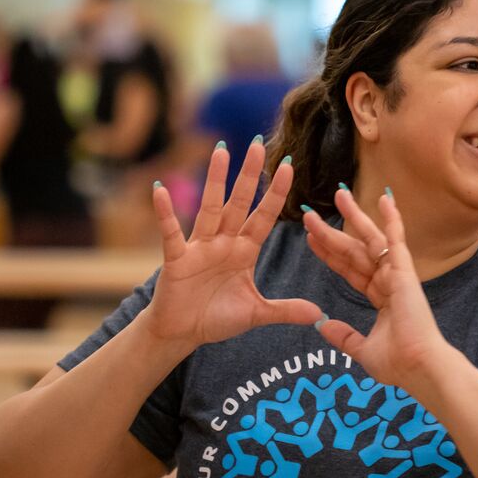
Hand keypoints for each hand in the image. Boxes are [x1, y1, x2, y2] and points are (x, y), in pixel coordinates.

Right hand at [142, 141, 322, 350]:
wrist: (182, 333)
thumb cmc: (216, 318)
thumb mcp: (255, 314)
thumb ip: (285, 310)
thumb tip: (318, 314)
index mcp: (244, 251)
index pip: (264, 217)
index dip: (276, 193)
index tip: (289, 166)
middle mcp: (223, 242)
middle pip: (239, 203)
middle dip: (249, 175)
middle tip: (258, 144)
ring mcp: (199, 248)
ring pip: (210, 208)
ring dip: (215, 180)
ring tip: (221, 151)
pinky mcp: (176, 259)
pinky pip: (171, 233)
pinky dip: (165, 213)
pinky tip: (160, 190)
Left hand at [302, 186, 458, 391]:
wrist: (418, 368)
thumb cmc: (398, 364)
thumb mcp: (362, 349)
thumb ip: (343, 335)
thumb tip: (322, 325)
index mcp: (381, 298)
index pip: (349, 270)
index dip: (330, 254)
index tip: (312, 239)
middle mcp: (388, 282)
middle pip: (353, 251)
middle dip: (331, 232)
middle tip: (310, 214)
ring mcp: (397, 275)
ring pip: (369, 240)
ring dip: (354, 216)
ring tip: (339, 193)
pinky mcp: (405, 272)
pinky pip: (396, 239)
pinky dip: (392, 218)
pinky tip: (384, 198)